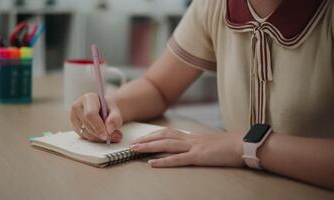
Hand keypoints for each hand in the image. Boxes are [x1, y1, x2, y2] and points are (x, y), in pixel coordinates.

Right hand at [70, 93, 122, 142]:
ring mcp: (74, 118)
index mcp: (88, 99)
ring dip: (100, 138)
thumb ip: (115, 118)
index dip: (98, 126)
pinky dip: (96, 139)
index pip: (90, 114)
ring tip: (114, 135)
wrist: (104, 109)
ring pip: (86, 133)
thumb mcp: (115, 110)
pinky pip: (85, 137)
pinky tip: (105, 136)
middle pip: (87, 125)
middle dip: (101, 134)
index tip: (107, 135)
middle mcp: (77, 107)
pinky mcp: (74, 127)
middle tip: (117, 136)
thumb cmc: (108, 108)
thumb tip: (109, 130)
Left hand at [130, 128, 244, 167]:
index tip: (142, 137)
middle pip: (163, 136)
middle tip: (131, 143)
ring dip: (149, 147)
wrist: (243, 144)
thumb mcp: (209, 143)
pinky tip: (153, 164)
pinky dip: (164, 161)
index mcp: (192, 136)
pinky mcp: (199, 157)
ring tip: (135, 149)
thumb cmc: (229, 146)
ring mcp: (194, 147)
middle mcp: (190, 139)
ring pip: (167, 145)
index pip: (168, 132)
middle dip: (146, 139)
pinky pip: (178, 159)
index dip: (153, 135)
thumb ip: (197, 144)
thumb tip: (188, 148)